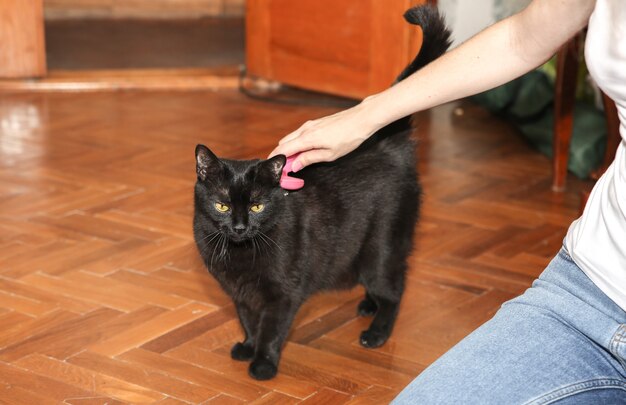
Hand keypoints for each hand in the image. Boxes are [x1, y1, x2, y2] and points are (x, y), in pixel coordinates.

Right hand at [268, 97, 383, 171]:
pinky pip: (299, 134)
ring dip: (289, 149)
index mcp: (307, 138)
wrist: (361, 119)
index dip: (277, 160)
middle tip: (285, 169)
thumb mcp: (330, 154)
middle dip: (281, 156)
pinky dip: (296, 143)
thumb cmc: (349, 137)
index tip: (276, 171)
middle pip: (284, 143)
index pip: (283, 149)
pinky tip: (303, 151)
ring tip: (294, 162)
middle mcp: (305, 129)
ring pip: (291, 138)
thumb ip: (310, 159)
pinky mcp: (315, 123)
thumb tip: (294, 165)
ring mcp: (310, 125)